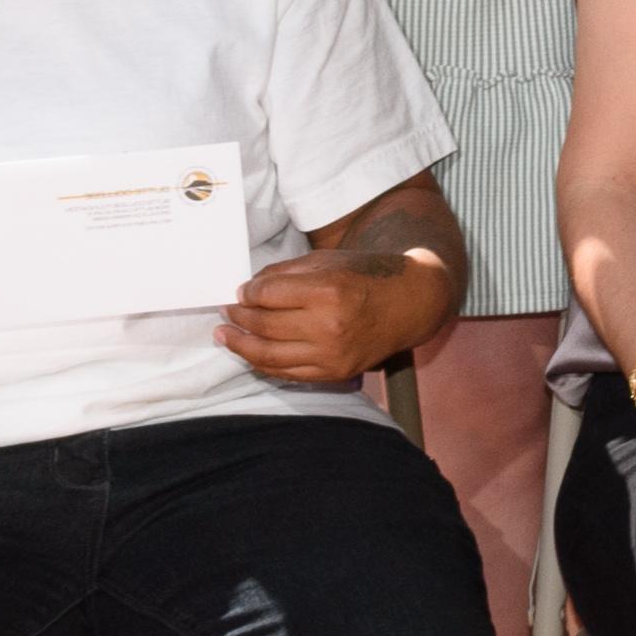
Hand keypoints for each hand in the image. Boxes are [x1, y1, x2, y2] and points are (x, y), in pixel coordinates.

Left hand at [216, 241, 432, 386]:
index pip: (267, 295)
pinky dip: (264, 364)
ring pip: (269, 355)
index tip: (240, 292)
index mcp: (327, 290)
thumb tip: (248, 289)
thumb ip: (286, 274)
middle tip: (227, 311)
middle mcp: (328, 325)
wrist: (410, 304)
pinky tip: (251, 354)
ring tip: (225, 336)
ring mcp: (332, 354)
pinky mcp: (335, 372)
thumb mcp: (328, 261)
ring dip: (241, 345)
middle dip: (238, 317)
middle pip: (264, 325)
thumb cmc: (367, 276)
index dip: (246, 293)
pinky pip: (288, 373)